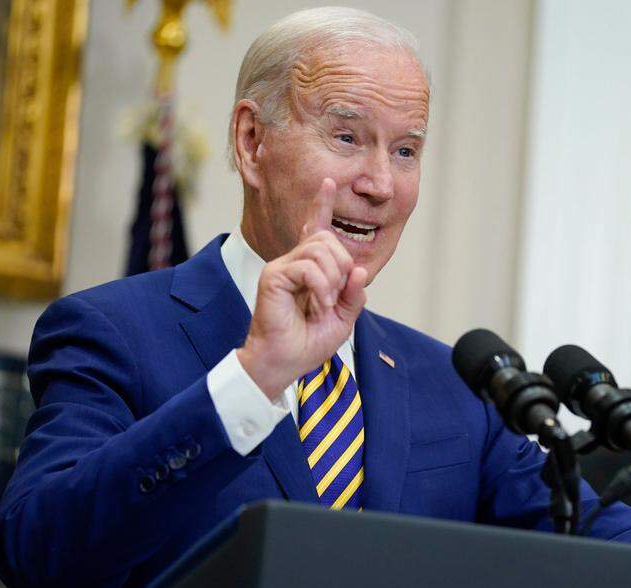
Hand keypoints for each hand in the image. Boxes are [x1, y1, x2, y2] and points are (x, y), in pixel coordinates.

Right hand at [237, 178, 368, 398]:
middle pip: (327, 239)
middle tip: (334, 298)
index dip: (322, 205)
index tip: (330, 182)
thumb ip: (353, 294)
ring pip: (320, 250)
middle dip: (342, 266)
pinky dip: (321, 288)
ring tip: (324, 305)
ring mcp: (282, 267)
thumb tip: (357, 269)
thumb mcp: (343, 318)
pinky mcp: (273, 275)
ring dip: (332, 281)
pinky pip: (308, 267)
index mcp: (309, 269)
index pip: (316, 229)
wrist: (284, 362)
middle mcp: (293, 262)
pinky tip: (317, 306)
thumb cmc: (308, 342)